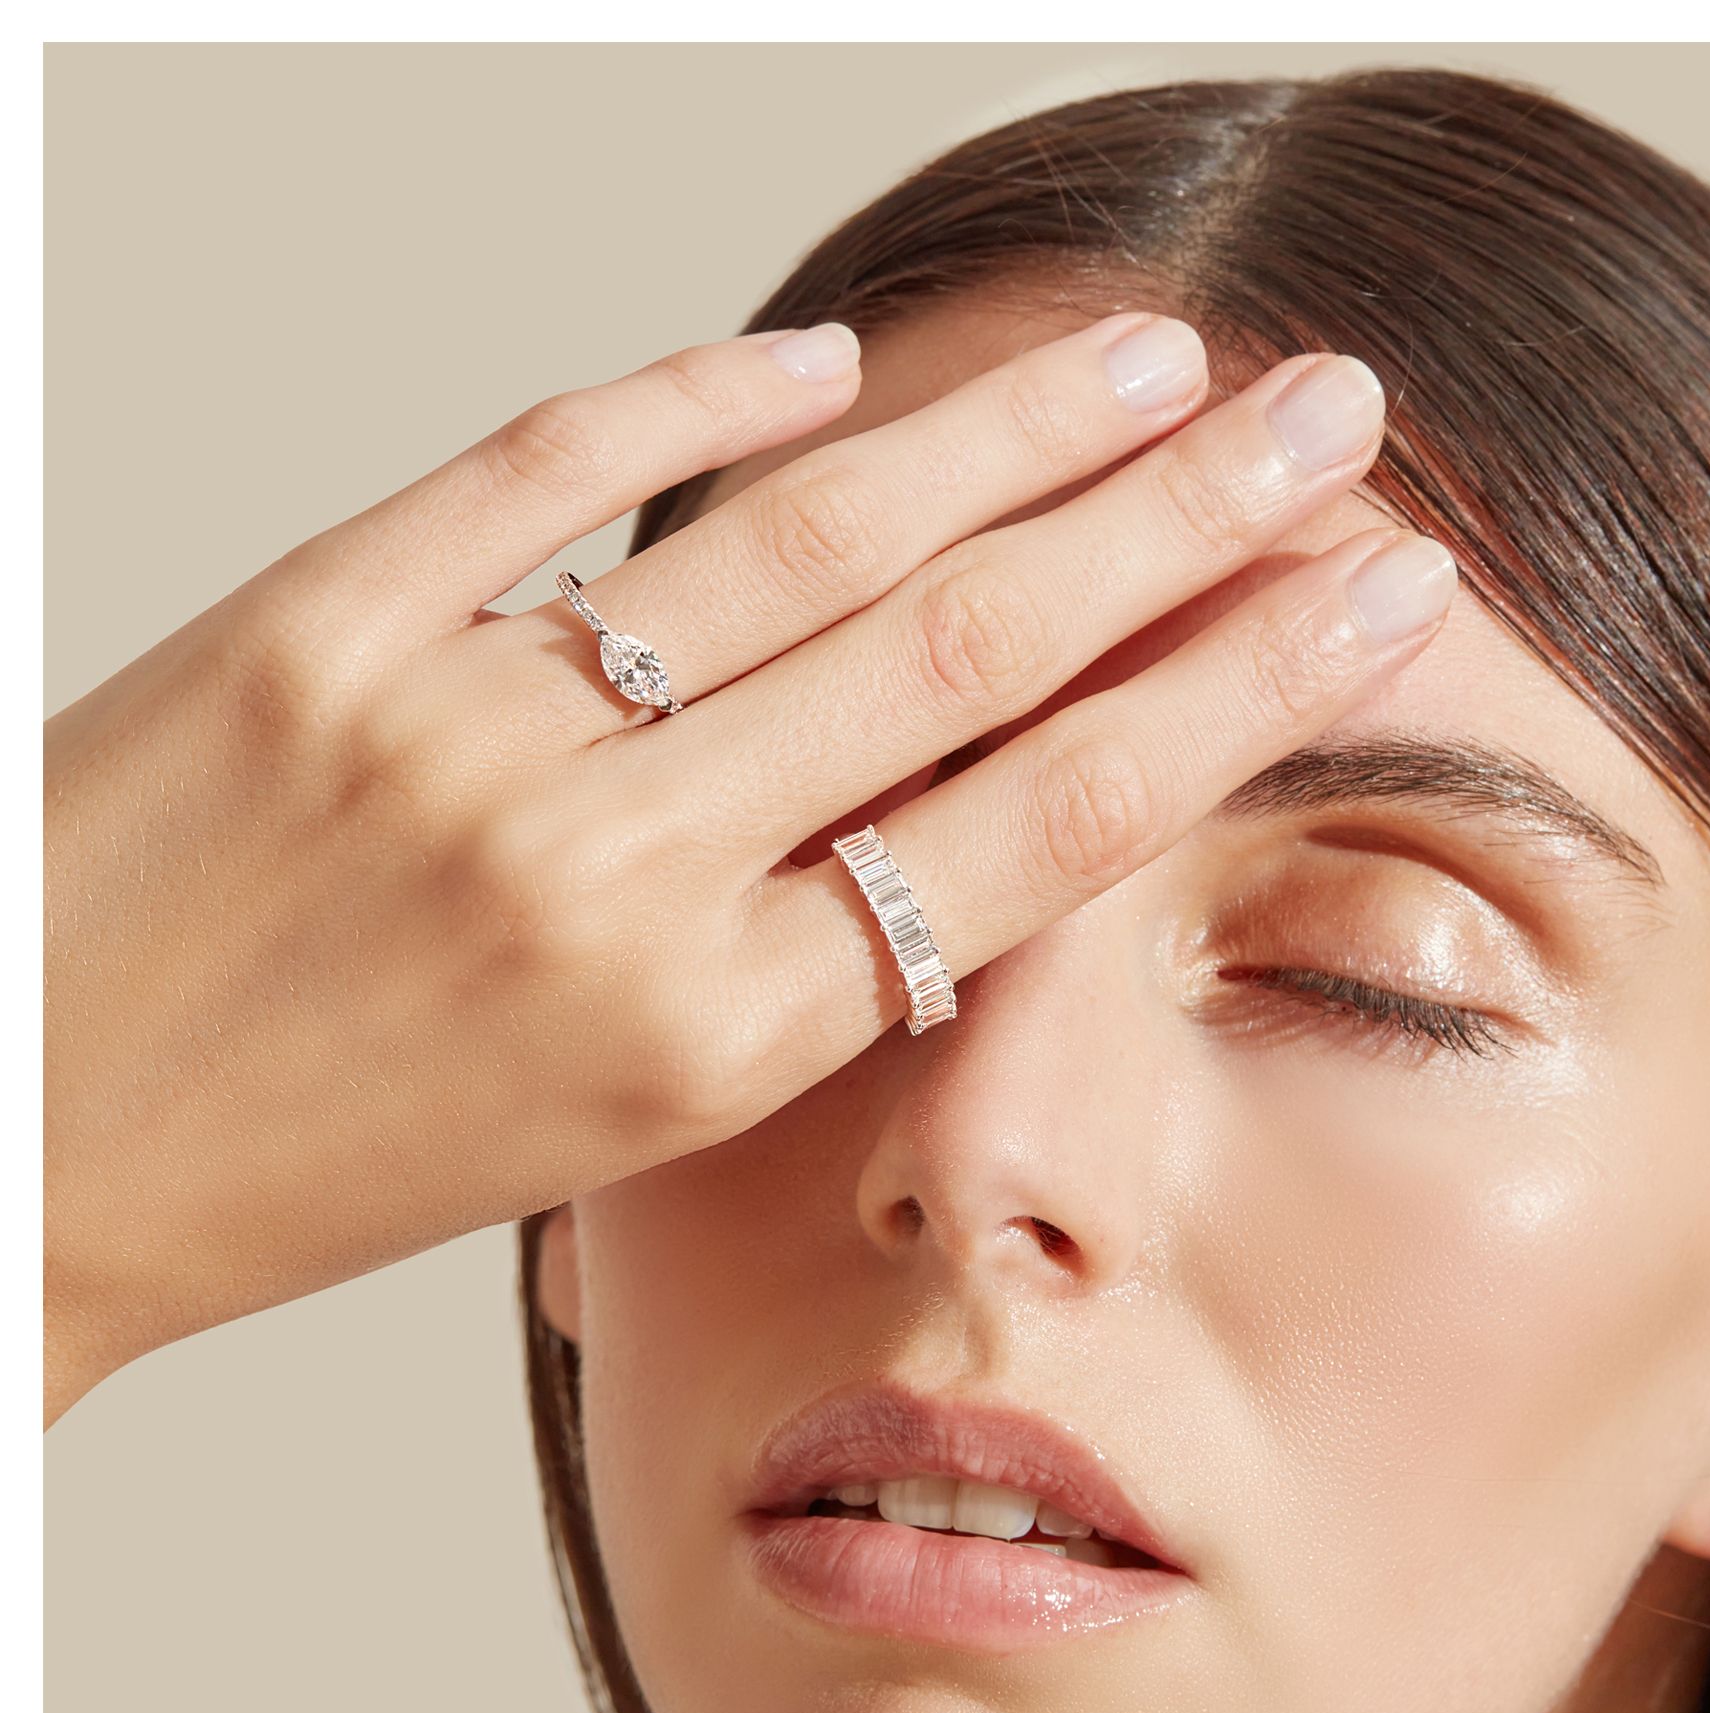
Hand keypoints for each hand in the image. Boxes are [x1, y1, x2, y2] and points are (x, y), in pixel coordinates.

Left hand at [44, 312, 1453, 1422]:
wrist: (27, 1137)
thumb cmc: (321, 1154)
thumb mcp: (602, 1120)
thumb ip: (777, 955)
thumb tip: (934, 792)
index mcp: (711, 1032)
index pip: (1040, 825)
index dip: (1233, 691)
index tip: (1371, 590)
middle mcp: (615, 873)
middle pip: (962, 654)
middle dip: (1177, 521)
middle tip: (1328, 413)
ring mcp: (467, 729)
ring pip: (797, 543)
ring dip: (1000, 435)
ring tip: (1150, 360)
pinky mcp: (323, 621)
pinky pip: (554, 474)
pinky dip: (701, 400)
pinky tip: (833, 359)